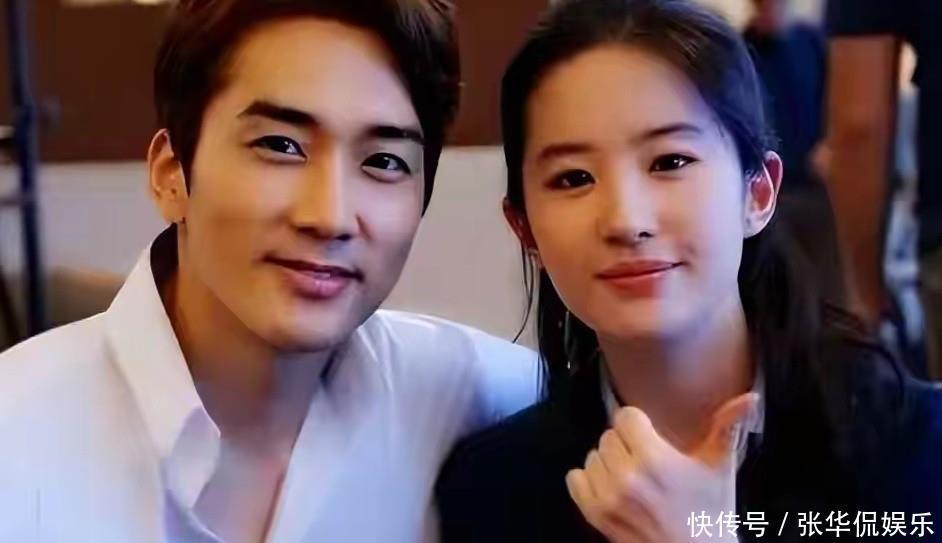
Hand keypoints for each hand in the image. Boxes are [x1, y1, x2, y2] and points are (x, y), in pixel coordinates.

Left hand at [565, 393, 758, 542]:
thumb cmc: (711, 511)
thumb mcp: (720, 467)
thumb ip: (727, 428)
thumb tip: (750, 397)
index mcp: (654, 458)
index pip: (625, 417)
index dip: (639, 425)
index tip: (652, 438)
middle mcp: (626, 476)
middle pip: (608, 436)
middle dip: (625, 444)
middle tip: (646, 462)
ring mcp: (607, 497)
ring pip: (592, 456)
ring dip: (608, 463)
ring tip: (631, 477)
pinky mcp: (594, 515)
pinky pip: (574, 479)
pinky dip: (588, 480)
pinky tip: (611, 487)